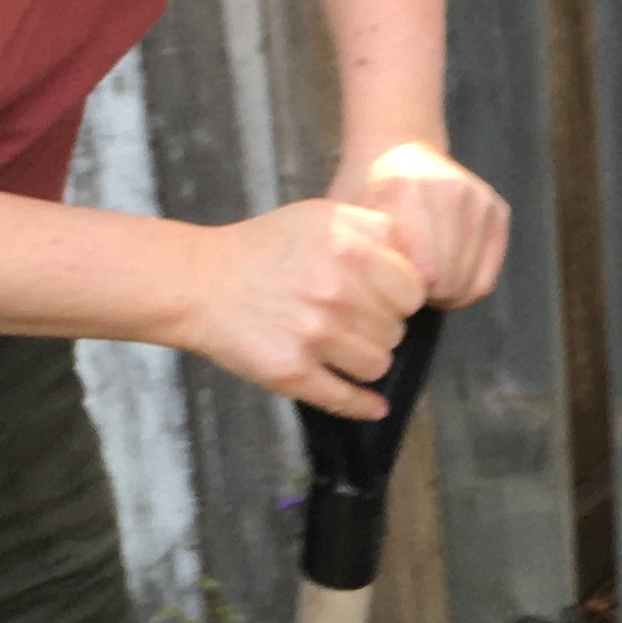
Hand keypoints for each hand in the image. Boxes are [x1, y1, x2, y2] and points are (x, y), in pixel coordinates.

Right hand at [184, 200, 424, 419]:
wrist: (198, 281)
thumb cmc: (263, 250)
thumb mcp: (323, 216)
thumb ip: (376, 231)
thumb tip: (423, 268)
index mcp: (348, 246)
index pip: (413, 290)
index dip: (400, 296)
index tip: (382, 297)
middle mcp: (335, 290)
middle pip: (397, 329)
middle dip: (380, 327)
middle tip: (352, 319)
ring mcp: (314, 334)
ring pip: (378, 365)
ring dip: (366, 360)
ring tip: (342, 346)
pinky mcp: (292, 371)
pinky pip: (346, 399)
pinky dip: (363, 406)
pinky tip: (372, 405)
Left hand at [336, 140, 509, 309]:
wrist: (395, 149)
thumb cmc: (365, 191)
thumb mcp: (348, 220)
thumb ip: (360, 255)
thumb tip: (380, 296)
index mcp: (407, 192)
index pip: (423, 272)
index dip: (404, 292)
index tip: (389, 284)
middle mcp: (451, 192)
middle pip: (449, 280)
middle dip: (427, 294)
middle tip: (407, 284)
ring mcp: (479, 200)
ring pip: (470, 282)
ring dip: (446, 292)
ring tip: (425, 279)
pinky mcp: (497, 210)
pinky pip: (487, 276)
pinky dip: (467, 286)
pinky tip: (445, 274)